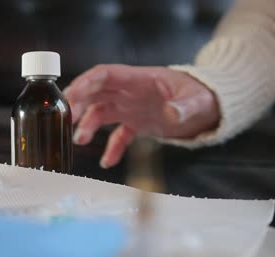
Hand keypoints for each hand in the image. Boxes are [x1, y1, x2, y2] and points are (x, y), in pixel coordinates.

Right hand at [64, 64, 219, 168]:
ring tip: (80, 140)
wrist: (207, 109)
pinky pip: (119, 136)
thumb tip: (173, 112)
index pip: (105, 75)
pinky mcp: (136, 124)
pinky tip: (107, 162)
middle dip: (78, 104)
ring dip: (88, 125)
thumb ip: (185, 104)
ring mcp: (131, 109)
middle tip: (67, 120)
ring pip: (100, 113)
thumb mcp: (197, 98)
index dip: (86, 83)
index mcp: (139, 79)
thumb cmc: (202, 95)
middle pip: (95, 94)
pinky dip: (112, 148)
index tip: (70, 95)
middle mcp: (129, 93)